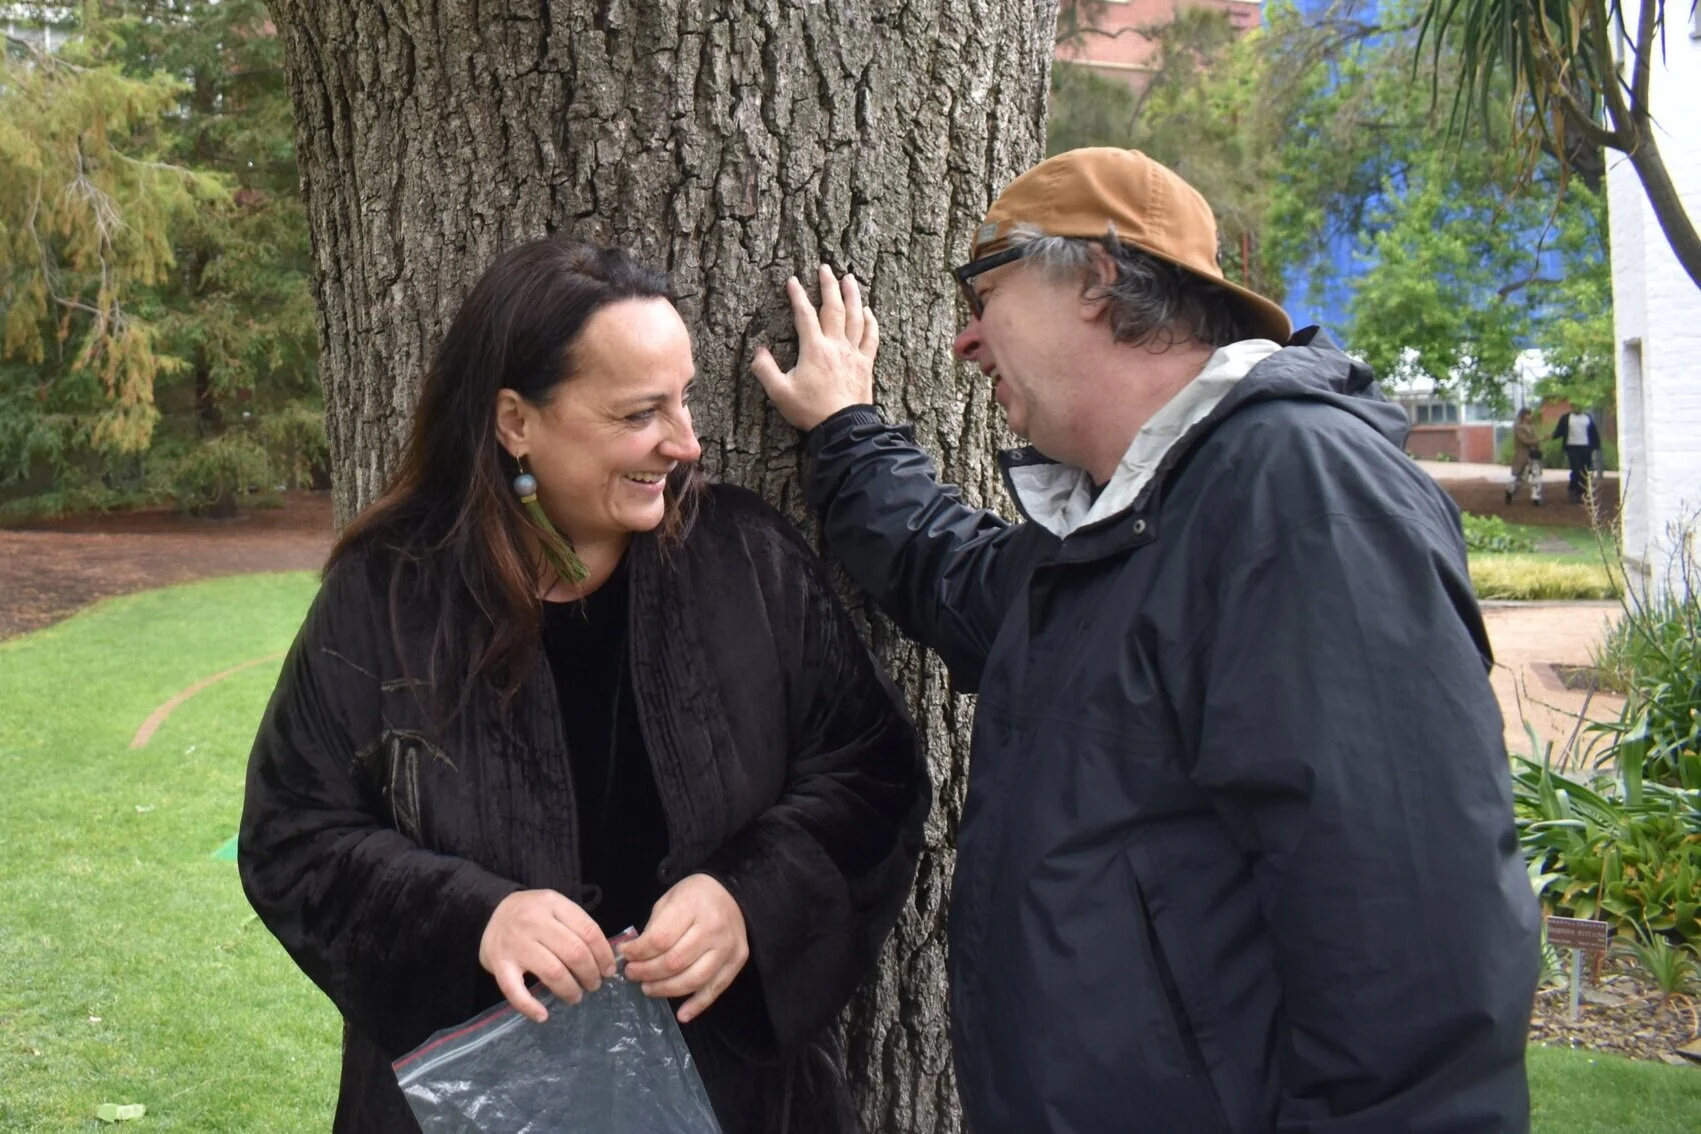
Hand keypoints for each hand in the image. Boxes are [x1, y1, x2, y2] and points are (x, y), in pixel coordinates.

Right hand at [478, 890, 618, 1022]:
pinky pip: (515, 990)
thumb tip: (607, 957)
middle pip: (574, 952)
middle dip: (591, 974)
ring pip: (552, 972)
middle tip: (594, 984)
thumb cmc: (531, 913)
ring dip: (570, 990)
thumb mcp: (554, 906)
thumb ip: (576, 925)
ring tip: (576, 996)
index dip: (604, 954)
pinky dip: (530, 1006)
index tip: (609, 970)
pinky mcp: (499, 964)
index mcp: (552, 903)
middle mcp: (533, 922)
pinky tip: (543, 1015)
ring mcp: (515, 944)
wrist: (489, 912)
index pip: (588, 931)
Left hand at [620, 874, 748, 1023]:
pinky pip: (715, 989)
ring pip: (693, 979)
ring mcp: (727, 947)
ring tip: (648, 988)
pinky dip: (697, 1005)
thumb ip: (653, 928)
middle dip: (647, 972)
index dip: (638, 952)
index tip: (625, 955)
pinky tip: (681, 1015)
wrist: (732, 893)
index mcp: (692, 907)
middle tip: (632, 974)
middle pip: (675, 962)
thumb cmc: (694, 896)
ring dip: (666, 989)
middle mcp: (713, 929)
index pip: (660, 939)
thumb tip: (632, 955)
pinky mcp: (737, 961)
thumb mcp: (669, 900)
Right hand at [751, 264, 879, 431]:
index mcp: (814, 349)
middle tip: (825, 268)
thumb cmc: (811, 411)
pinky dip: (870, 322)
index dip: (797, 296)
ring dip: (852, 296)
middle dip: (828, 285)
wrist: (843, 428)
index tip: (792, 281)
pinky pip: (871, 338)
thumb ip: (765, 370)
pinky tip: (868, 312)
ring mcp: (853, 354)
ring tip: (849, 278)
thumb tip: (759, 351)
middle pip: (833, 308)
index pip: (804, 315)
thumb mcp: (780, 393)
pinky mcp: (866, 365)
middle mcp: (836, 345)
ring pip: (855, 317)